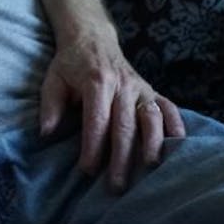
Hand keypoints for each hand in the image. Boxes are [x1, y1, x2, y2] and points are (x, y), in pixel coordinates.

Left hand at [38, 34, 185, 190]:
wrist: (92, 38)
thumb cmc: (70, 65)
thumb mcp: (53, 80)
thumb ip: (50, 106)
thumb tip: (46, 134)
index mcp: (96, 82)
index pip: (97, 120)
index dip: (93, 147)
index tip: (87, 170)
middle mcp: (123, 85)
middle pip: (125, 126)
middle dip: (121, 158)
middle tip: (116, 185)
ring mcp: (141, 88)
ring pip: (152, 119)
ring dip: (152, 145)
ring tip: (150, 170)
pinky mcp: (153, 90)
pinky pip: (170, 109)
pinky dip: (177, 127)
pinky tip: (178, 148)